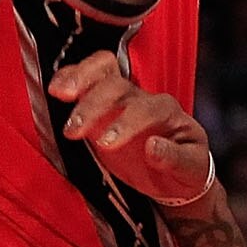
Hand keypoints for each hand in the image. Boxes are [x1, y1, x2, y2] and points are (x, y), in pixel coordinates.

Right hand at [45, 53, 212, 207]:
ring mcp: (124, 100)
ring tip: (58, 95)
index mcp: (168, 112)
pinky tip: (55, 87)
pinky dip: (72, 79)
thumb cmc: (186, 169)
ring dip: (80, 81)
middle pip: (119, 87)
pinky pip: (89, 82)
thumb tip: (152, 146)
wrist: (176, 173)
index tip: (106, 144)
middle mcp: (145, 99)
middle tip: (73, 130)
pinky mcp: (104, 108)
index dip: (125, 122)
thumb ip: (174, 158)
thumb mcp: (191, 168)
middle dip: (94, 104)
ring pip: (104, 74)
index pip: (146, 108)